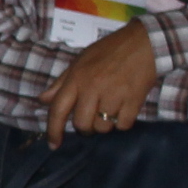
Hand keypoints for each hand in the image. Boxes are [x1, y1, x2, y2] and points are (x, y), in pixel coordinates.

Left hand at [40, 23, 159, 145]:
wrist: (144, 43)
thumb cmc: (109, 50)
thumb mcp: (80, 60)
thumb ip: (61, 82)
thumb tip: (43, 100)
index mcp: (77, 78)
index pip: (58, 109)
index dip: (53, 130)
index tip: (53, 145)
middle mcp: (92, 88)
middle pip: (82, 124)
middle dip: (85, 129)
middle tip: (91, 121)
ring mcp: (114, 95)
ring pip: (103, 128)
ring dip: (104, 126)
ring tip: (109, 112)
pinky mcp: (134, 100)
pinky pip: (123, 125)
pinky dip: (122, 123)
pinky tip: (123, 110)